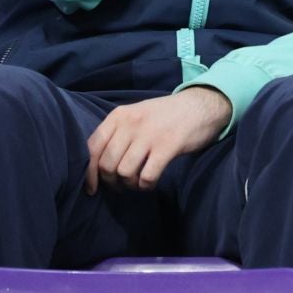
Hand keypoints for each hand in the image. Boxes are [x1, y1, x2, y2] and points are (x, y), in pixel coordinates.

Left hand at [85, 86, 231, 192]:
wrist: (203, 105)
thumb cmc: (167, 114)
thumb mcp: (137, 114)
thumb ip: (118, 132)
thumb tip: (98, 163)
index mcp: (119, 115)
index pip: (92, 147)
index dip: (89, 172)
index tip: (92, 188)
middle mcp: (131, 124)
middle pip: (107, 164)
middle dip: (111, 181)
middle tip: (121, 185)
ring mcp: (150, 134)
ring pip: (124, 172)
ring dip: (129, 184)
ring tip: (136, 183)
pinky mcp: (168, 146)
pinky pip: (147, 176)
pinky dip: (145, 185)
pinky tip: (150, 183)